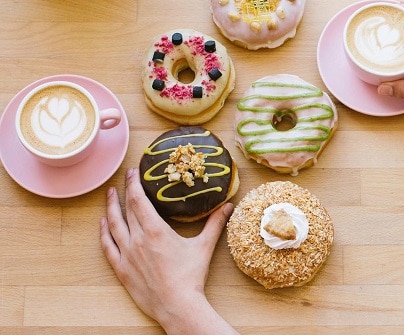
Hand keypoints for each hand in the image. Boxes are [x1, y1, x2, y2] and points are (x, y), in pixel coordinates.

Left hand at [100, 168, 237, 333]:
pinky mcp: (122, 269)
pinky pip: (108, 247)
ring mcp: (127, 254)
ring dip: (110, 208)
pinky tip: (103, 224)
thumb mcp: (204, 246)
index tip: (134, 172)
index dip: (134, 184)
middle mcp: (138, 239)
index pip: (139, 200)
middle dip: (124, 190)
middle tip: (125, 178)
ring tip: (109, 195)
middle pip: (126, 209)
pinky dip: (104, 233)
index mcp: (155, 230)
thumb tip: (228, 206)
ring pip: (114, 225)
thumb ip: (215, 223)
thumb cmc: (190, 276)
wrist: (177, 305)